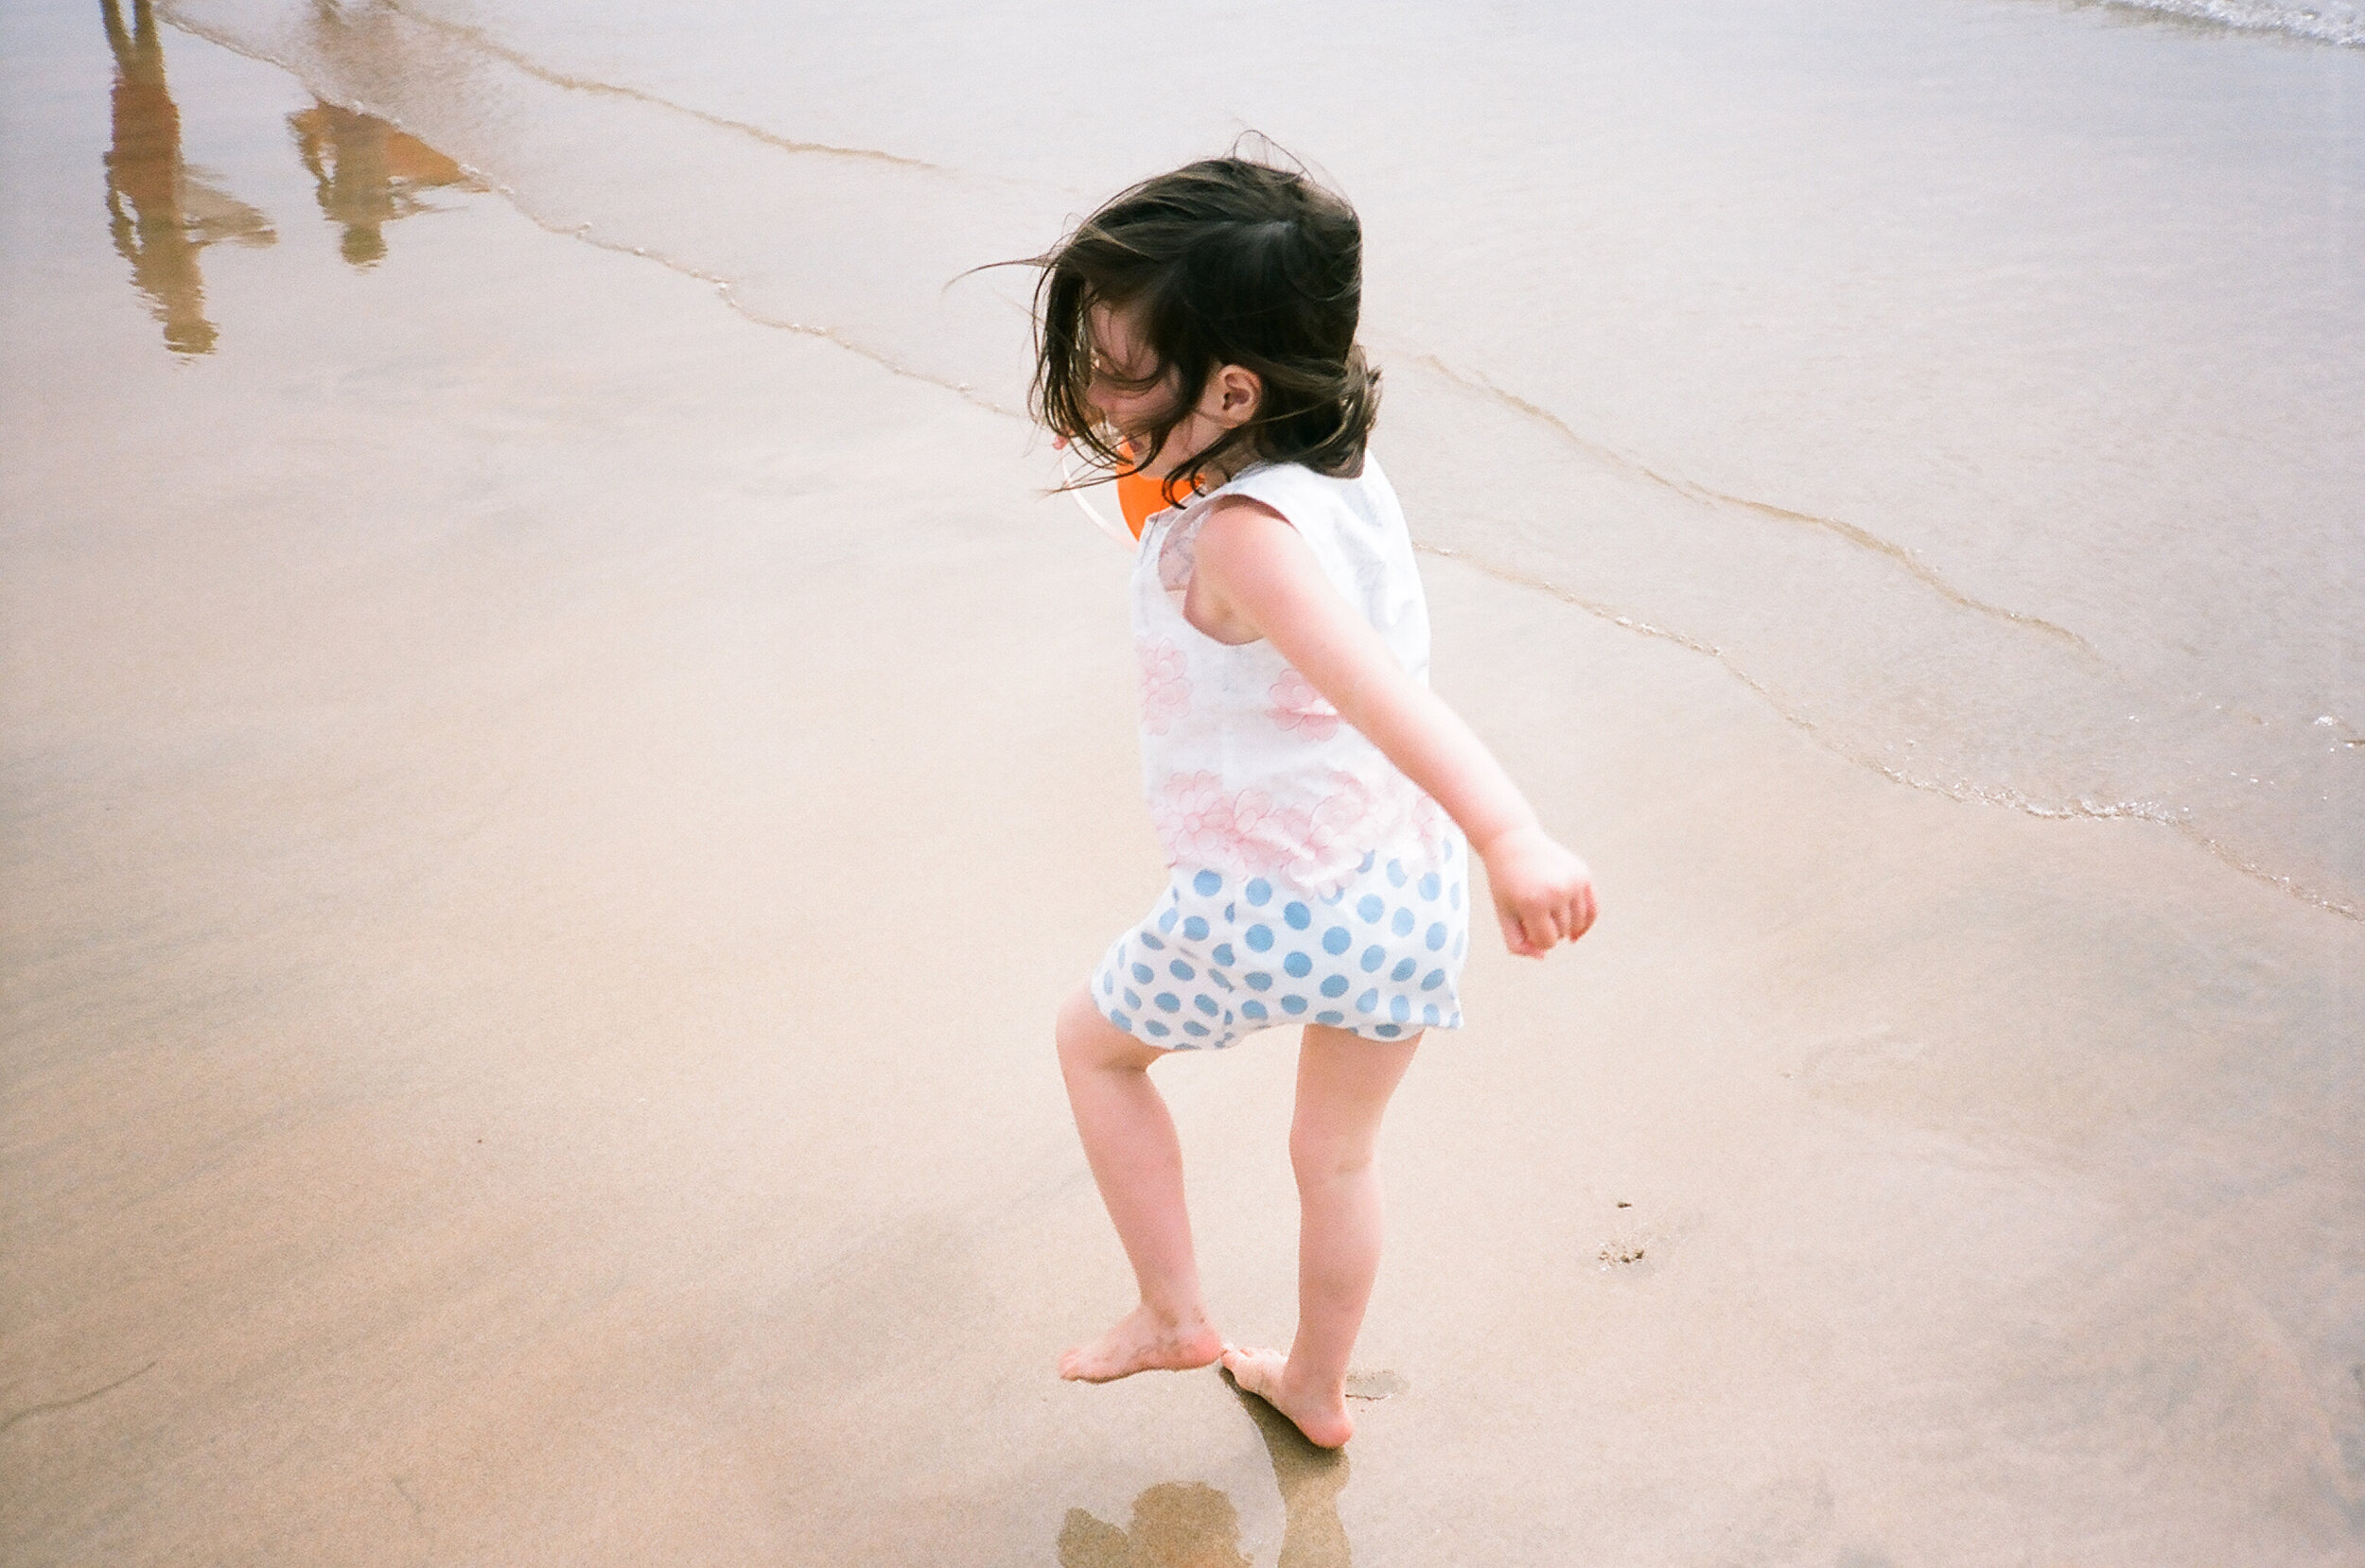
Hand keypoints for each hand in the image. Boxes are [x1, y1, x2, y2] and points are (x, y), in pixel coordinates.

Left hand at [1477, 825, 1597, 956]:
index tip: (1525, 927)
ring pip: (1578, 924)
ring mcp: (1573, 881)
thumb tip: (1543, 956)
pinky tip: (1576, 932)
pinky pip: (1593, 909)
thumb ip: (1517, 944)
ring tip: (1548, 913)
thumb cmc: (1506, 883)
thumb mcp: (1503, 914)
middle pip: (1563, 933)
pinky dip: (1586, 923)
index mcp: (1533, 902)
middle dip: (1548, 929)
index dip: (1535, 939)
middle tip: (1532, 913)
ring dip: (1565, 926)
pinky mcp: (1583, 874)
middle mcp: (1557, 891)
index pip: (1547, 942)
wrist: (1513, 842)